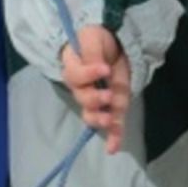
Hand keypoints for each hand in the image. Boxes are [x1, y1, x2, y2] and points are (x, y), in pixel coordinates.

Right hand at [60, 24, 131, 154]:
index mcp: (73, 69)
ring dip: (99, 120)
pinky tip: (113, 148)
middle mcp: (82, 88)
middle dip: (94, 100)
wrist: (113, 41)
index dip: (88, 74)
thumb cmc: (97, 38)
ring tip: (109, 119)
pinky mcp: (113, 106)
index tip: (105, 68)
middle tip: (108, 95)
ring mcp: (98, 99)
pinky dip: (112, 137)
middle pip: (82, 99)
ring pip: (92, 115)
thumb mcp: (93, 38)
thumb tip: (99, 68)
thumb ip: (92, 52)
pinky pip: (111, 125)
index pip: (75, 76)